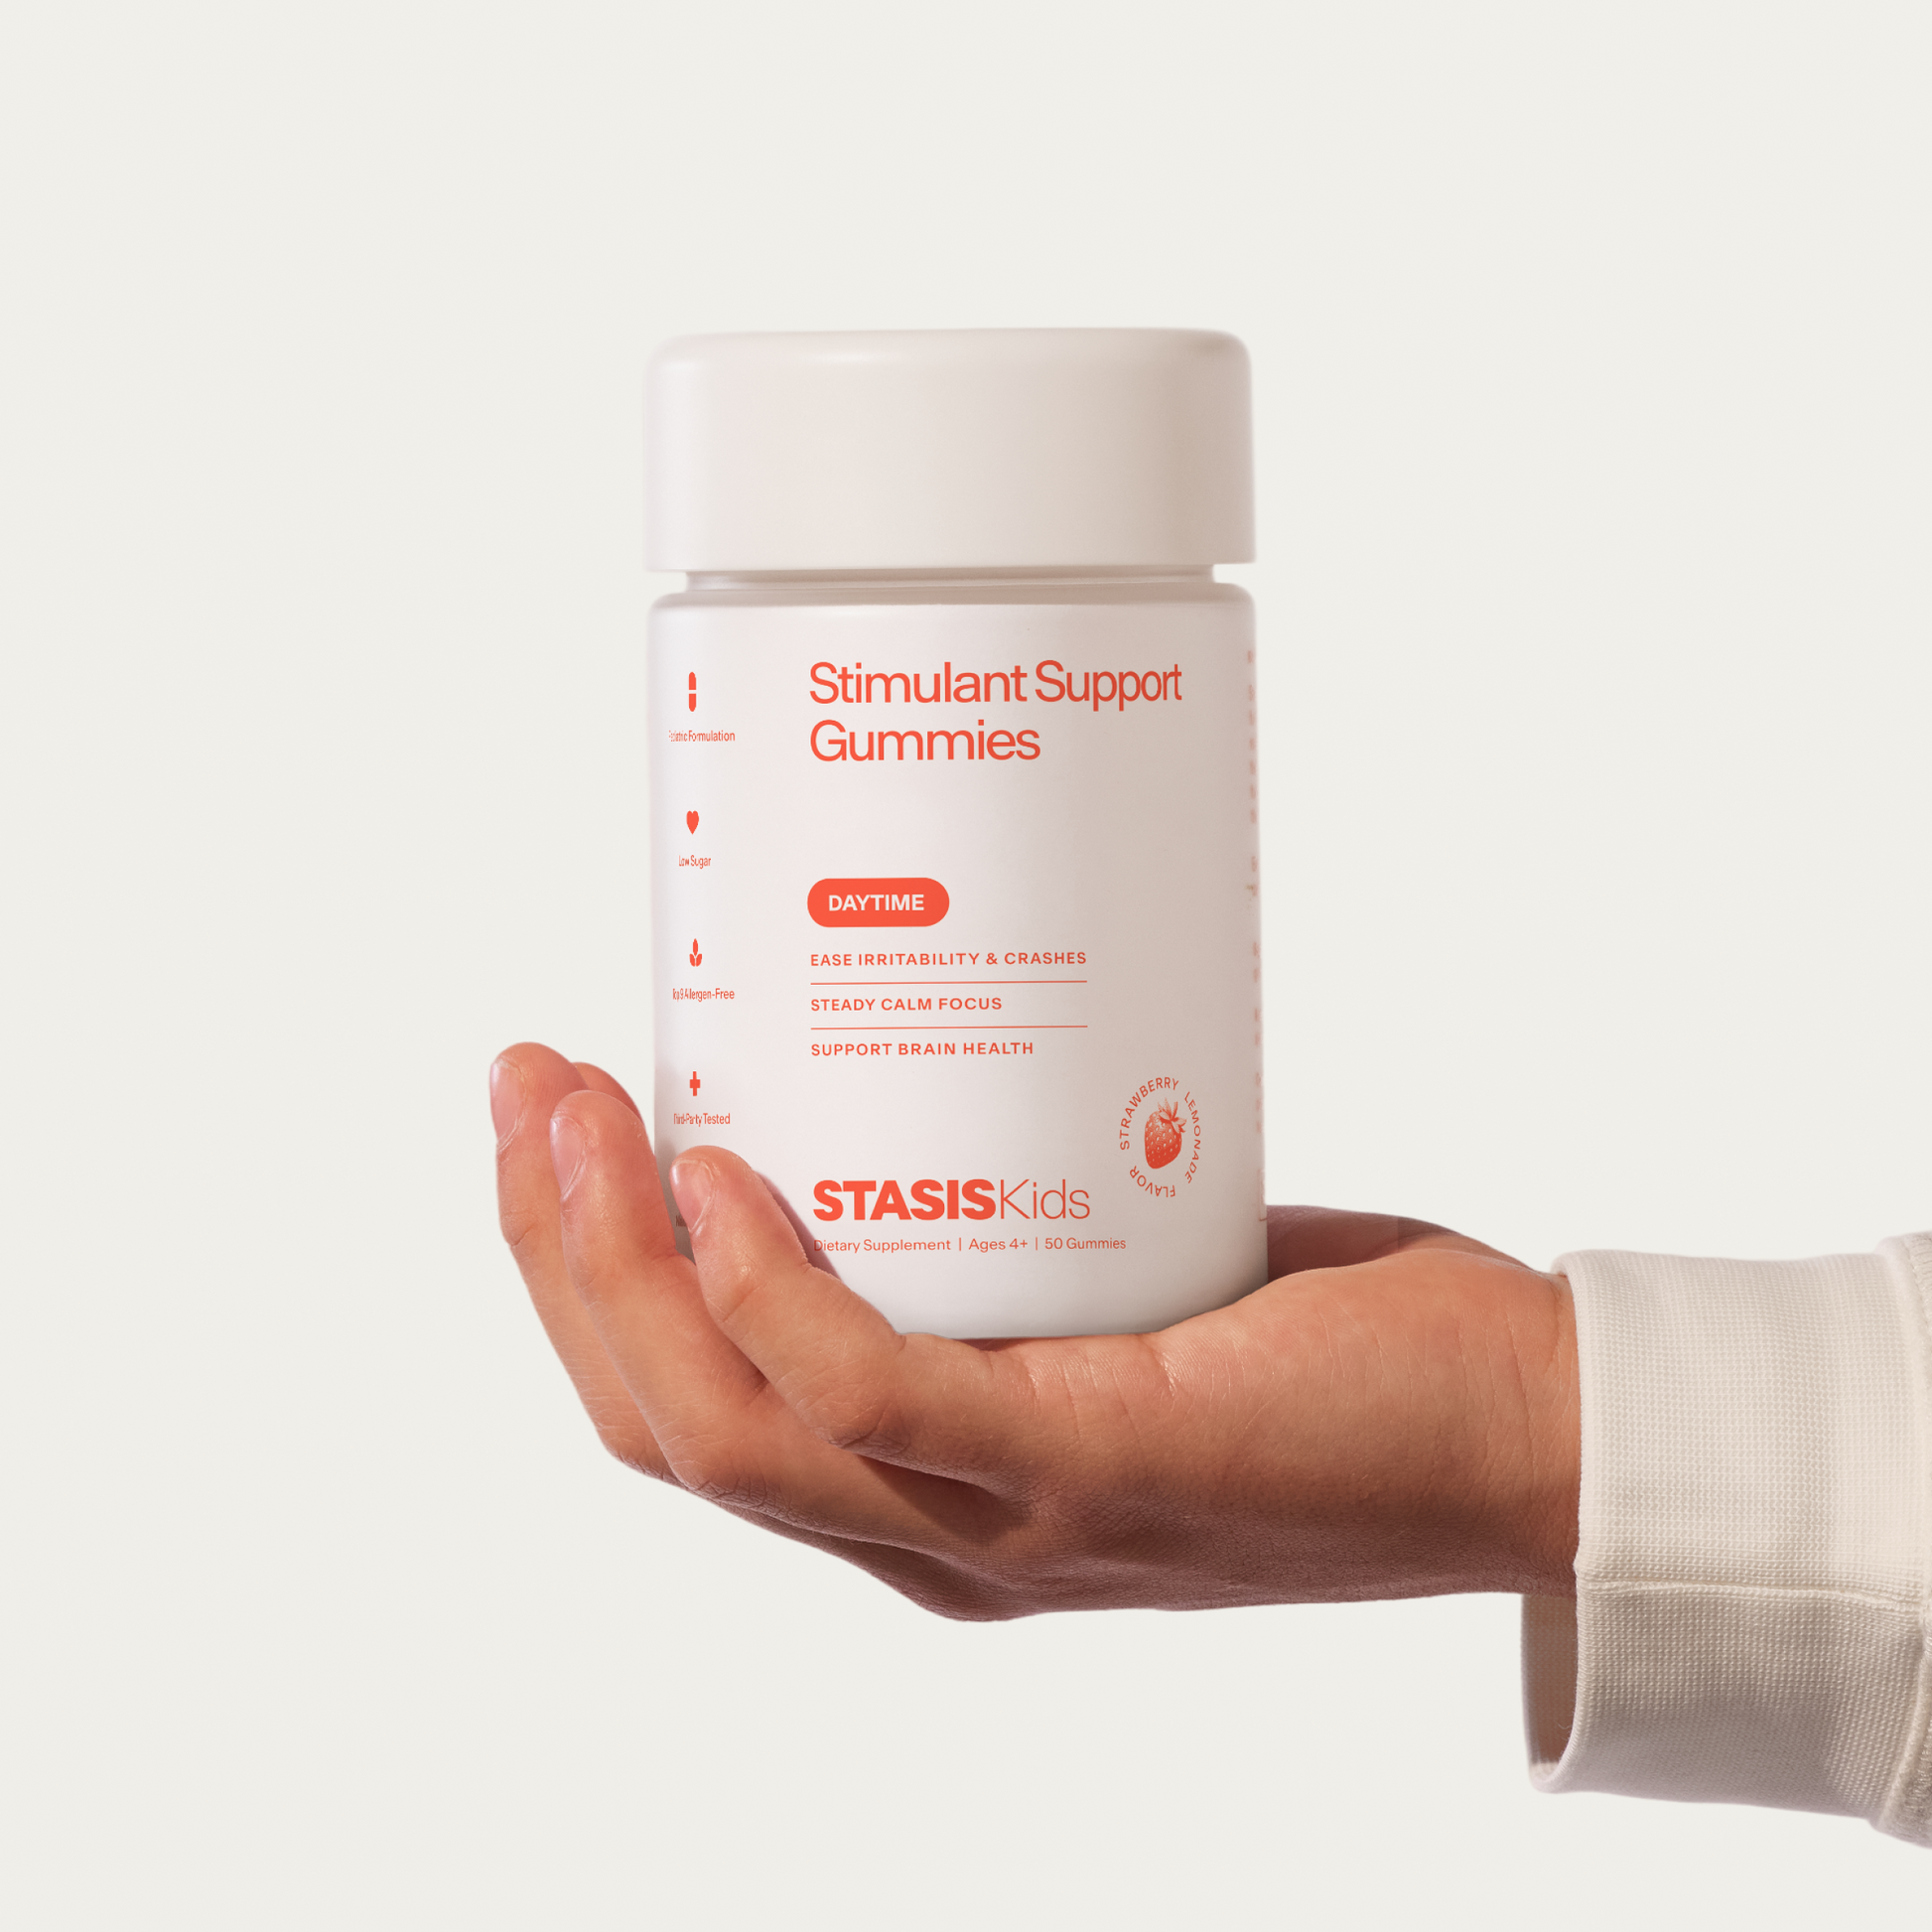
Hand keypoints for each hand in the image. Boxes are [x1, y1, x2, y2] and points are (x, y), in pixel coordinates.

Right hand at [491, 1042, 1579, 1616]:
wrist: (1533, 1438)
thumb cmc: (1338, 1353)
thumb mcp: (1123, 1291)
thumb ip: (1027, 1231)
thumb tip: (952, 1064)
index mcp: (929, 1497)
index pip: (686, 1412)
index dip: (579, 1276)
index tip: (557, 1116)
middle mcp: (937, 1539)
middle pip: (666, 1418)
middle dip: (559, 1249)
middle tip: (534, 1082)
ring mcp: (1003, 1523)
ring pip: (729, 1423)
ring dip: (617, 1258)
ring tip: (584, 1103)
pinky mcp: (1087, 1473)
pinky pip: (872, 1396)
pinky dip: (774, 1294)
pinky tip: (726, 1176)